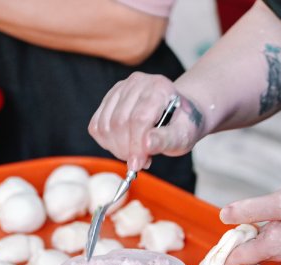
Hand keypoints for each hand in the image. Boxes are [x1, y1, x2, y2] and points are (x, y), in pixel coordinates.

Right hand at [88, 72, 206, 171]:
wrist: (178, 114)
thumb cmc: (182, 125)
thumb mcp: (184, 136)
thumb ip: (167, 140)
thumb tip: (146, 145)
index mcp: (159, 87)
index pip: (139, 119)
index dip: (135, 146)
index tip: (137, 165)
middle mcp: (137, 82)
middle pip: (119, 123)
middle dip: (127, 149)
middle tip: (140, 161)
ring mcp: (120, 89)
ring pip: (105, 126)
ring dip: (116, 148)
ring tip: (134, 153)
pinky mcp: (108, 99)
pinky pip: (96, 126)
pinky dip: (107, 142)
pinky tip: (124, 144)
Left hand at [213, 176, 280, 264]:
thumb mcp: (280, 201)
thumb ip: (250, 210)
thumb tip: (224, 216)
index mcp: (272, 246)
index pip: (237, 260)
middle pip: (248, 257)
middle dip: (230, 259)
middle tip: (212, 262)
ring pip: (262, 250)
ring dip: (247, 248)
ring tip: (232, 243)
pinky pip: (275, 244)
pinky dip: (263, 239)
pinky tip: (262, 228)